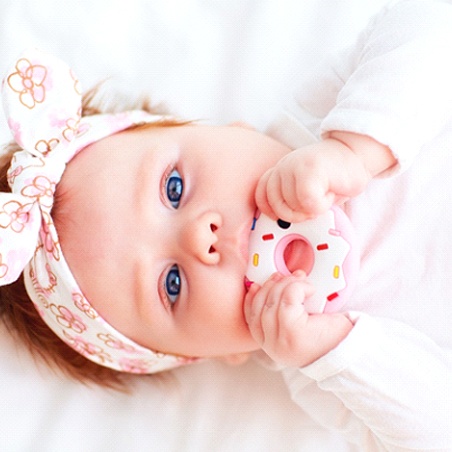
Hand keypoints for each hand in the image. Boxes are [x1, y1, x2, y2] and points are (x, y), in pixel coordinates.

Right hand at [244, 271, 352, 367]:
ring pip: (272, 301)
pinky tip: (310, 289)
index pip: (250, 317)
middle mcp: (271, 346)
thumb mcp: (297, 323)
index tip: (259, 283)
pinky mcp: (292, 333)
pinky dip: (298, 288)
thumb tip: (272, 282)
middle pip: (261, 305)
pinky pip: (287, 300)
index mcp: (269, 345)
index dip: (253, 297)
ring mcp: (279, 341)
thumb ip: (280, 311)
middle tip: (291, 275)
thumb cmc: (328, 334)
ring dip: (287, 284)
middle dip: (273, 285)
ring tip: (303, 280)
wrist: (352, 348)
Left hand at [255, 132, 395, 221]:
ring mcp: (294, 165)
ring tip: (325, 193)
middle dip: (296, 214)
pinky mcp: (311, 169)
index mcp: (279, 172)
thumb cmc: (334, 177)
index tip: (283, 218)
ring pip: (293, 205)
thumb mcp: (306, 190)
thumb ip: (291, 201)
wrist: (356, 154)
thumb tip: (283, 225)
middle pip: (277, 205)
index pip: (261, 195)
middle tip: (314, 207)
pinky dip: (321, 205)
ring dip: (313, 207)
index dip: (271, 211)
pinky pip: (308, 201)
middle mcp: (283, 166)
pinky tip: (330, 193)